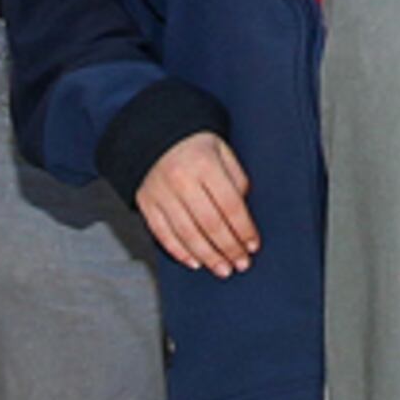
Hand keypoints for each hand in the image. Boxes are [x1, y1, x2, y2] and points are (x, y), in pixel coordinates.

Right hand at [137, 131, 259, 275]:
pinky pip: (163, 234)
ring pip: (187, 234)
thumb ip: (236, 179)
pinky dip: (179, 252)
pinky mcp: (146, 202)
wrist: (153, 130)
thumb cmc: (195, 144)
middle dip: (229, 248)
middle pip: (210, 224)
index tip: (253, 245)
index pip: (230, 205)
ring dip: (208, 256)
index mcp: (204, 163)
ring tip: (223, 269)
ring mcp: (161, 192)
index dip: (244, 229)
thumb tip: (243, 214)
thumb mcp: (222, 150)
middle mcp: (181, 179)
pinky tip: (195, 262)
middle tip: (241, 264)